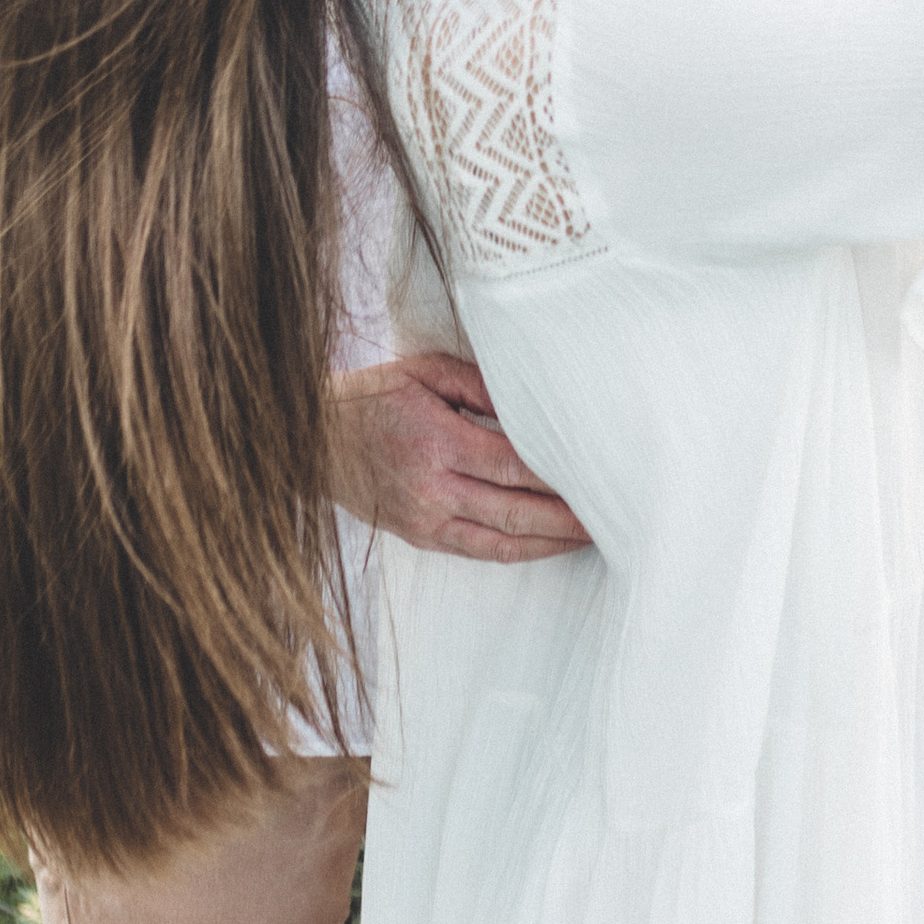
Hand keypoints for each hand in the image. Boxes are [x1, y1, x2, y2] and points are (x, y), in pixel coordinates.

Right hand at [328, 352, 592, 561]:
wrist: (311, 442)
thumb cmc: (371, 397)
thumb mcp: (423, 372)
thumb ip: (480, 384)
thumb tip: (531, 399)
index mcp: (436, 441)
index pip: (512, 464)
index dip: (557, 474)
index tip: (596, 472)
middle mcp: (432, 487)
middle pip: (516, 508)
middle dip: (568, 516)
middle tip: (612, 513)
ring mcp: (425, 519)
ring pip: (503, 540)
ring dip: (551, 541)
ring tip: (592, 536)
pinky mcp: (421, 537)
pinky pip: (479, 551)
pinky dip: (519, 550)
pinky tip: (546, 544)